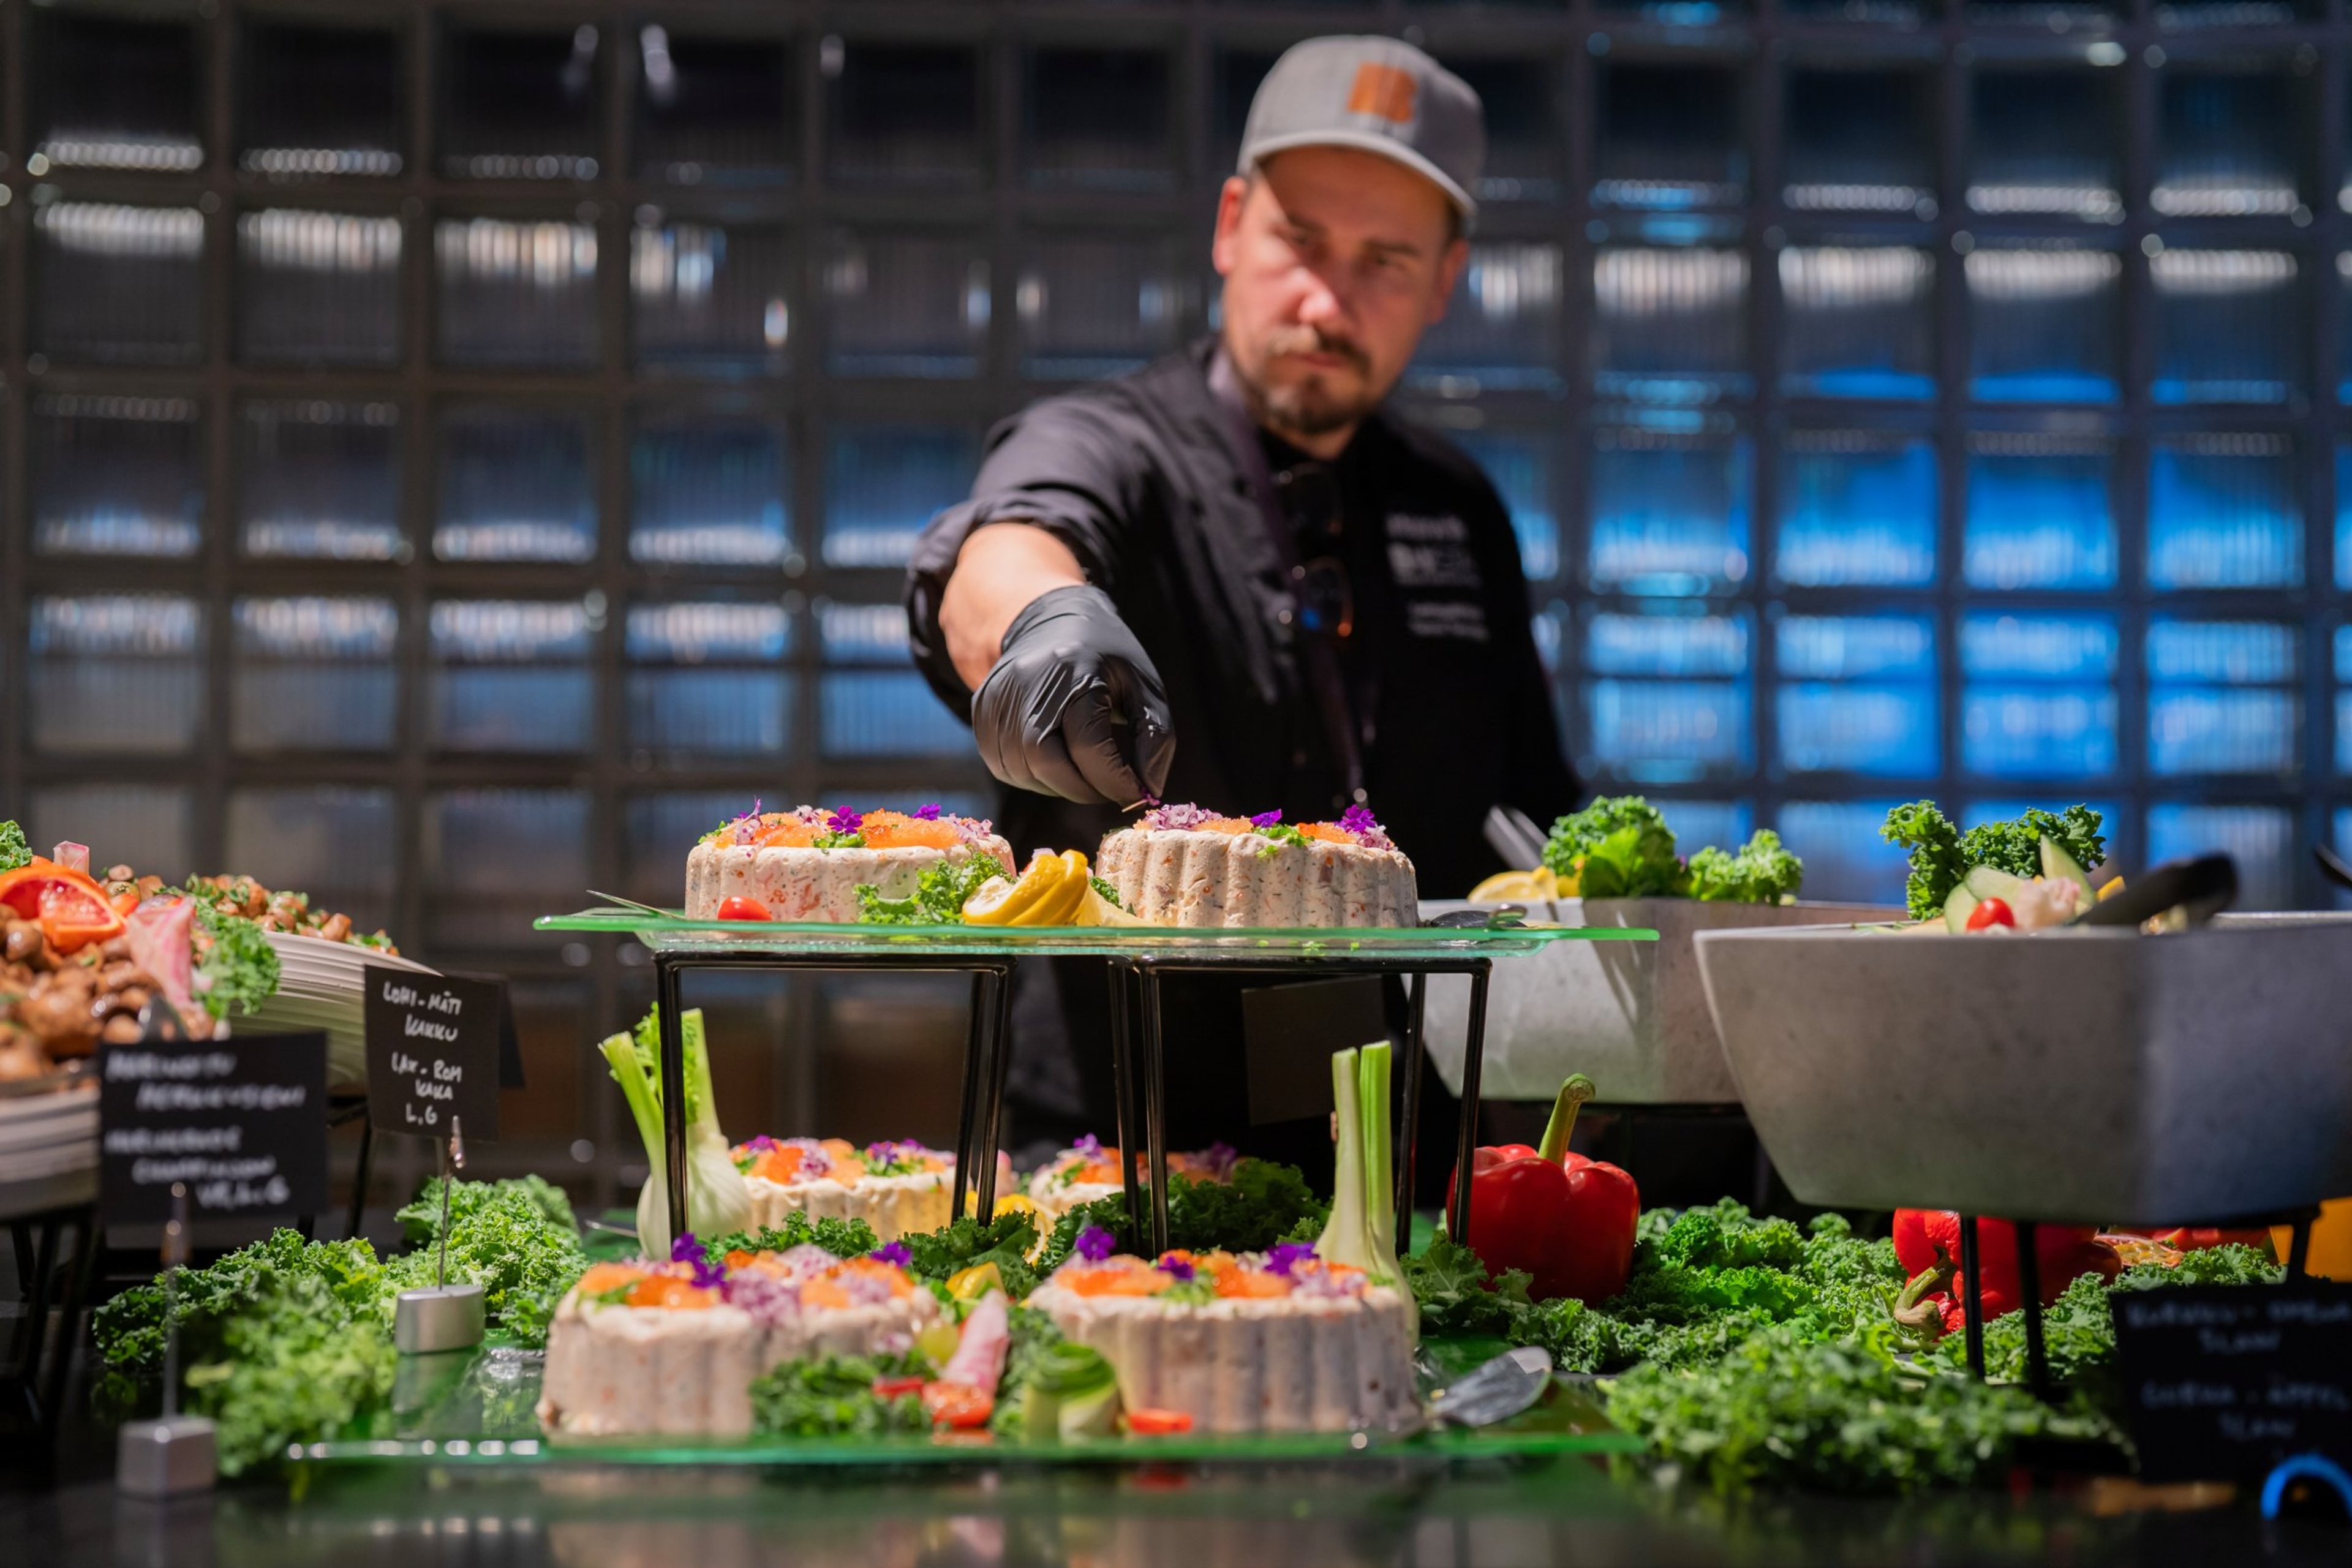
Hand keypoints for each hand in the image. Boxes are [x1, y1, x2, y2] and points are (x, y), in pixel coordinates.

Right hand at [970, 585, 1174, 804]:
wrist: (1051, 620)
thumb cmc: (1105, 658)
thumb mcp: (1144, 688)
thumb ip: (1155, 740)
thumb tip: (1146, 793)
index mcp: (1074, 671)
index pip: (1089, 745)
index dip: (1115, 781)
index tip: (1135, 794)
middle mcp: (1028, 683)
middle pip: (1047, 762)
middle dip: (1083, 789)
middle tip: (1107, 790)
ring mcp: (998, 697)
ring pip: (1023, 770)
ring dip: (1058, 786)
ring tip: (1082, 772)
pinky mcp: (982, 711)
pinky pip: (1003, 766)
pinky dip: (1033, 777)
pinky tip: (1055, 762)